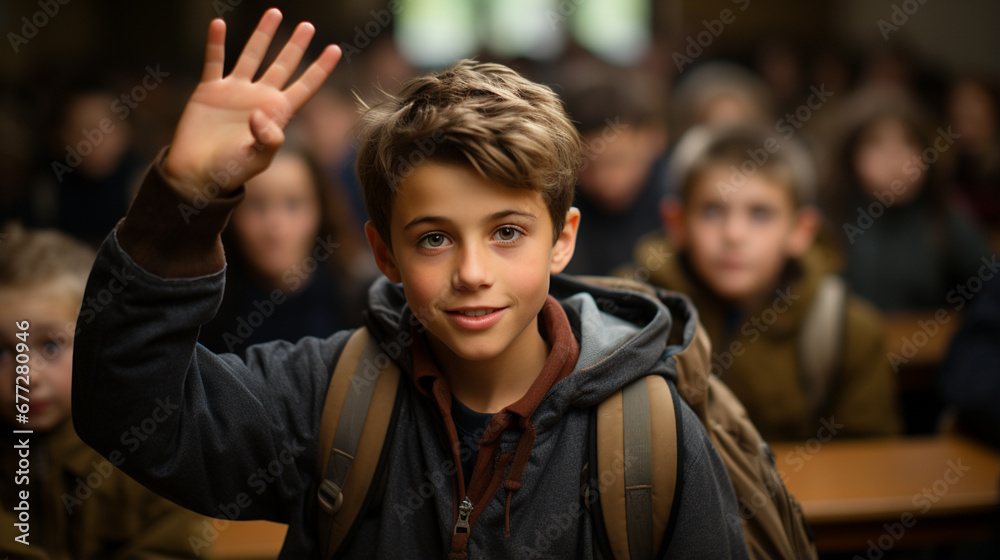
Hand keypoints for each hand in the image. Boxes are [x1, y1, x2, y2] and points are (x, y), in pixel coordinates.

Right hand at [163, 8, 340, 195]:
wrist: (197, 175)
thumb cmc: (231, 172)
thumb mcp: (258, 159)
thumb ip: (268, 138)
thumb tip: (260, 113)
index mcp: (277, 114)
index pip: (305, 87)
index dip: (320, 68)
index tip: (335, 49)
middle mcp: (260, 98)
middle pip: (283, 66)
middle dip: (296, 46)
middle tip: (308, 25)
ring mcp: (235, 92)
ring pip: (252, 55)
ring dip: (263, 35)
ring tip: (275, 13)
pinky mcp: (210, 90)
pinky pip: (214, 61)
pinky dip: (216, 43)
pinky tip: (218, 23)